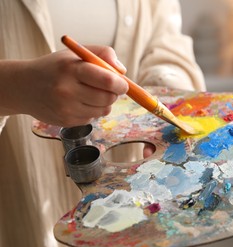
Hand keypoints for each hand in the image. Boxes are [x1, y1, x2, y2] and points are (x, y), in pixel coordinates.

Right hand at [0, 46, 127, 126]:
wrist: (24, 87)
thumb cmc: (56, 68)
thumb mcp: (76, 54)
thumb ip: (102, 54)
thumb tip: (122, 71)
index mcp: (71, 69)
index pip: (108, 81)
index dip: (121, 84)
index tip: (123, 84)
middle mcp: (67, 90)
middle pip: (108, 98)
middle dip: (114, 93)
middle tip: (108, 87)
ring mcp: (66, 108)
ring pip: (103, 110)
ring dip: (104, 103)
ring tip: (90, 93)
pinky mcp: (66, 122)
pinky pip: (92, 118)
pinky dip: (92, 110)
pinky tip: (79, 102)